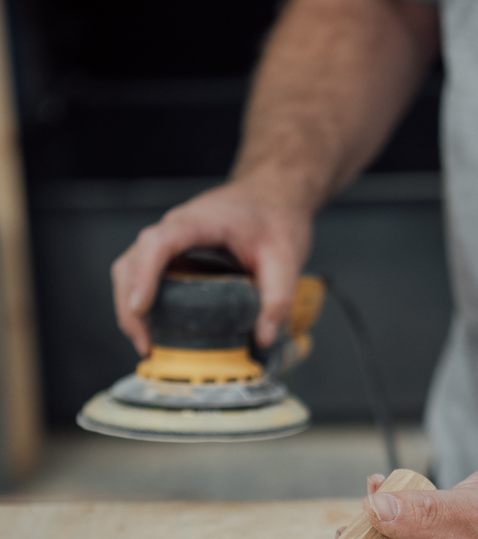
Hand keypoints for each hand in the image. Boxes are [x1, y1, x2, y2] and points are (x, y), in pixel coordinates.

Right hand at [111, 175, 312, 355]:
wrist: (273, 193)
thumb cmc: (275, 216)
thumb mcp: (286, 257)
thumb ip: (278, 298)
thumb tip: (263, 338)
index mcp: (200, 222)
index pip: (158, 243)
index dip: (144, 275)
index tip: (141, 309)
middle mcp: (175, 227)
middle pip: (132, 261)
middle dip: (129, 305)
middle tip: (146, 344)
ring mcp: (170, 240)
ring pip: (131, 269)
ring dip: (130, 307)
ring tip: (148, 344)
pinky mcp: (173, 253)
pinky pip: (144, 275)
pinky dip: (143, 302)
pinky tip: (158, 329)